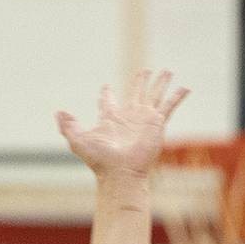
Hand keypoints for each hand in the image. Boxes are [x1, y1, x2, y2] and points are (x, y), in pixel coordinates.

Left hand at [56, 69, 188, 181]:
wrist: (120, 172)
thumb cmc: (100, 160)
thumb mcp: (78, 140)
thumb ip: (67, 126)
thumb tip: (58, 112)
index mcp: (111, 119)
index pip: (109, 102)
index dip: (107, 94)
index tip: (106, 86)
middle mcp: (130, 117)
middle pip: (136, 93)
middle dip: (140, 82)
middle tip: (144, 71)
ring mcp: (145, 120)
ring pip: (154, 95)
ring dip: (161, 82)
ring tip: (167, 70)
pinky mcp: (157, 124)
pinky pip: (169, 106)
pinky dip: (177, 96)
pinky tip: (186, 87)